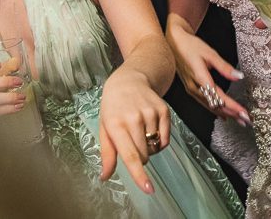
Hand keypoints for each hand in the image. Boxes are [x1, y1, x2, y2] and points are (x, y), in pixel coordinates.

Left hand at [98, 69, 170, 193]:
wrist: (129, 80)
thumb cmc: (113, 107)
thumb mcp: (104, 127)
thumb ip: (107, 154)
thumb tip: (105, 177)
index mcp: (116, 124)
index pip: (130, 155)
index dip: (139, 174)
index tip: (148, 189)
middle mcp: (134, 118)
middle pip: (143, 155)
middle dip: (138, 157)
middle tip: (130, 140)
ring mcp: (151, 113)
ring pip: (155, 148)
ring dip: (148, 148)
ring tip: (140, 131)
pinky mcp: (164, 110)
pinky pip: (165, 140)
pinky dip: (159, 141)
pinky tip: (150, 128)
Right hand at [166, 17, 250, 126]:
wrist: (174, 43)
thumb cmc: (190, 45)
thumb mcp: (209, 53)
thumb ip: (224, 67)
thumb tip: (238, 76)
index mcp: (200, 78)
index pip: (219, 97)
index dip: (233, 107)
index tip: (244, 113)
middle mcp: (194, 87)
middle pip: (215, 105)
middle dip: (232, 114)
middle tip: (246, 121)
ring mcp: (191, 89)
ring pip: (210, 106)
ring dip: (225, 114)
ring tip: (238, 120)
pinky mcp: (190, 89)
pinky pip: (204, 103)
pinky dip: (216, 110)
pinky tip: (222, 114)